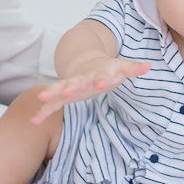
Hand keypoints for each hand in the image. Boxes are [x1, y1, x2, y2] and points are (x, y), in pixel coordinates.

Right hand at [31, 57, 149, 124]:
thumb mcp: (121, 66)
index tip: (102, 83)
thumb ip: (133, 68)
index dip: (101, 79)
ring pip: (59, 90)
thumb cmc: (107, 68)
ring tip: (40, 98)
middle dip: (71, 85)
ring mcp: (70, 86)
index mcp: (97, 72)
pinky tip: (34, 121)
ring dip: (51, 94)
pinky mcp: (63, 95)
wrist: (85, 62)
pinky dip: (44, 112)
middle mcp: (81, 79)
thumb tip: (149, 66)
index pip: (100, 76)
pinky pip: (52, 104)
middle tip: (66, 89)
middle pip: (75, 81)